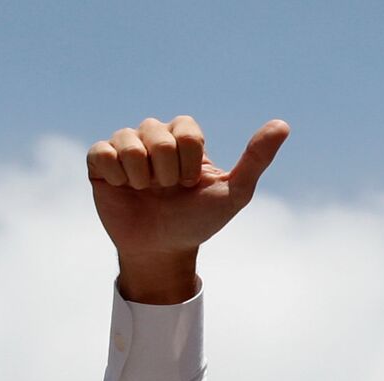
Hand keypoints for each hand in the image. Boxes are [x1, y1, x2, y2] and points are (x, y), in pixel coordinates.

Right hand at [87, 116, 289, 303]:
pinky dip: (115, 174)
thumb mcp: (234, 194)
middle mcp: (154, 137)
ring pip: (128, 142)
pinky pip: (102, 152)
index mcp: (184, 138)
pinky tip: (123, 188)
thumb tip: (283, 125)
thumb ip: (256, 159)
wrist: (162, 251)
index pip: (185, 130)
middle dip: (166, 171)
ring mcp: (126, 148)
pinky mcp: (100, 163)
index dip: (188, 162)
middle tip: (166, 191)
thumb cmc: (197, 221)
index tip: (190, 185)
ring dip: (140, 175)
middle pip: (156, 134)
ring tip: (145, 191)